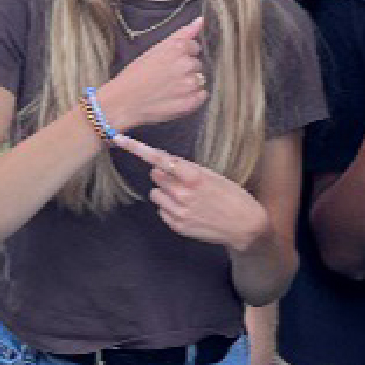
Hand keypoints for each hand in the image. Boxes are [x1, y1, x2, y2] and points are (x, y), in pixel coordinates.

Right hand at [98, 16, 207, 133]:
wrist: (123, 102)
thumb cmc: (135, 74)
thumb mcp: (155, 49)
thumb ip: (181, 34)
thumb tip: (201, 20)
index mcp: (178, 48)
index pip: (194, 47)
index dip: (183, 54)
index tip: (170, 61)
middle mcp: (187, 65)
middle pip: (198, 64)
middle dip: (186, 68)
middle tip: (168, 76)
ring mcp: (190, 85)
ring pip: (200, 80)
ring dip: (190, 83)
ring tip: (171, 88)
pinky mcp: (190, 103)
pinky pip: (202, 96)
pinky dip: (193, 97)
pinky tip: (177, 97)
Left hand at [112, 134, 267, 251]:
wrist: (244, 225)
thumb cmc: (231, 195)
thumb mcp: (212, 175)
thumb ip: (186, 169)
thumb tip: (163, 163)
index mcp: (193, 176)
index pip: (159, 159)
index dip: (137, 148)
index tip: (120, 139)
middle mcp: (182, 194)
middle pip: (156, 176)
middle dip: (164, 175)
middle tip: (182, 180)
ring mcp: (178, 212)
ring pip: (156, 193)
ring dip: (166, 192)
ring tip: (186, 197)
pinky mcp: (177, 226)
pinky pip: (161, 210)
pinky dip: (170, 208)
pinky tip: (188, 210)